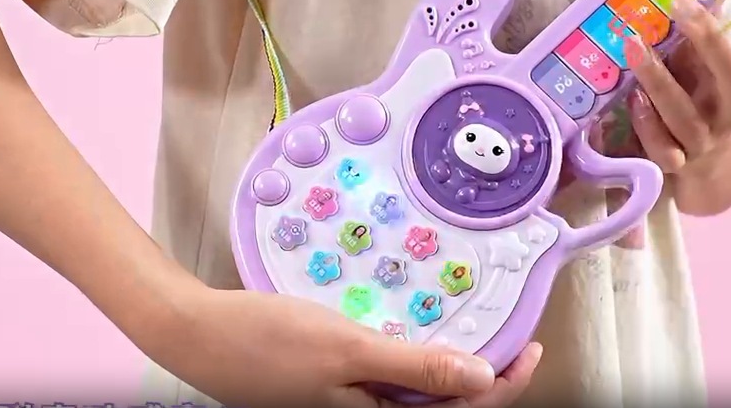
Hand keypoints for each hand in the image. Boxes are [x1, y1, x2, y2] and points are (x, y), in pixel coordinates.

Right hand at [142, 284, 541, 407]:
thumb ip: (415, 367)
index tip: (531, 349)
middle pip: (444, 407)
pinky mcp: (337, 388)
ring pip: (419, 395)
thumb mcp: (349, 350)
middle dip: (486, 377)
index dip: (504, 386)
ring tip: (478, 331)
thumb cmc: (265, 341)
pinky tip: (420, 332)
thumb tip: (482, 379)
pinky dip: (415, 361)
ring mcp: (351, 405)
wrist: (198, 334)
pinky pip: (390, 381)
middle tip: (514, 336)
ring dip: (451, 367)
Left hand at [621, 0, 730, 195]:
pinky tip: (632, 99)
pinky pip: (663, 149)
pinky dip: (646, 123)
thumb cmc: (701, 93)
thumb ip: (698, 26)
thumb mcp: (706, 59)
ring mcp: (705, 137)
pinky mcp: (677, 163)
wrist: (705, 167)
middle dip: (712, 40)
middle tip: (679, 2)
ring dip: (659, 79)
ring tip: (632, 43)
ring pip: (688, 116)